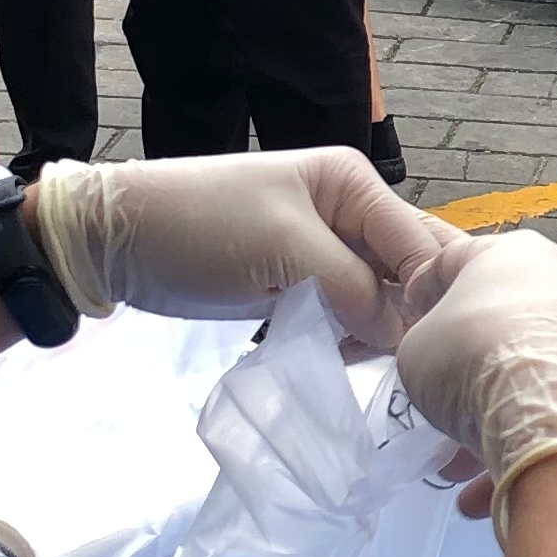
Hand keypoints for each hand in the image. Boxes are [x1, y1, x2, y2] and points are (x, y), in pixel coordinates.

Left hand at [19, 149, 452, 339]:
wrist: (119, 240)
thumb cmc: (203, 228)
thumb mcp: (287, 251)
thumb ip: (356, 290)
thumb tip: (405, 336)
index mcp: (355, 184)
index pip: (421, 242)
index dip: (430, 294)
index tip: (438, 349)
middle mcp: (349, 213)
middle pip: (405, 270)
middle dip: (412, 315)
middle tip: (419, 369)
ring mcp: (324, 251)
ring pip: (377, 298)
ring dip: (381, 334)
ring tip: (381, 373)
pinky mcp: (298, 284)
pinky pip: (344, 314)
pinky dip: (350, 339)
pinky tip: (348, 365)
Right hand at [389, 232, 556, 524]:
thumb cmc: (478, 364)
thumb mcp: (417, 350)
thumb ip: (428, 341)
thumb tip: (445, 355)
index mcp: (515, 254)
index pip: (458, 263)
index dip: (429, 295)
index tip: (417, 322)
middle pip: (511, 322)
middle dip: (475, 370)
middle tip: (447, 408)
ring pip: (548, 372)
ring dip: (509, 415)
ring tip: (471, 466)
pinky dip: (549, 440)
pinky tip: (510, 482)